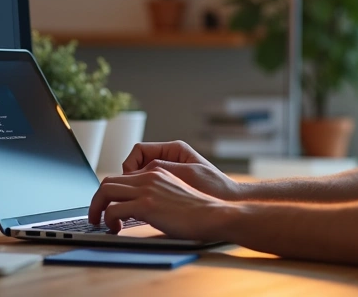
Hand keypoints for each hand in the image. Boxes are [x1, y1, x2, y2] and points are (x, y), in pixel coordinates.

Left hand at [88, 168, 231, 239]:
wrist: (213, 214)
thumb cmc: (198, 211)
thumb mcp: (174, 193)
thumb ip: (157, 194)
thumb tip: (142, 208)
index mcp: (156, 172)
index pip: (121, 176)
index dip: (110, 193)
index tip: (107, 207)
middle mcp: (148, 177)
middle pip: (108, 181)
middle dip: (96, 200)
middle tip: (95, 216)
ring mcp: (147, 189)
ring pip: (106, 191)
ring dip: (97, 208)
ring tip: (99, 223)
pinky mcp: (146, 205)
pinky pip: (114, 209)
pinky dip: (108, 219)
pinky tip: (115, 229)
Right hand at [122, 141, 241, 200]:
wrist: (231, 202)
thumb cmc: (216, 187)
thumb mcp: (188, 174)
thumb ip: (162, 170)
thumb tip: (137, 172)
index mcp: (174, 149)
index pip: (139, 151)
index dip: (129, 166)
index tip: (129, 183)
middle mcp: (170, 158)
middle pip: (137, 164)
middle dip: (128, 180)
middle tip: (126, 197)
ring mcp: (170, 172)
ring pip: (141, 177)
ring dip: (135, 189)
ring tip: (134, 204)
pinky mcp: (171, 186)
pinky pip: (149, 188)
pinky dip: (143, 196)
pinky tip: (145, 208)